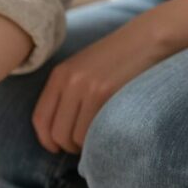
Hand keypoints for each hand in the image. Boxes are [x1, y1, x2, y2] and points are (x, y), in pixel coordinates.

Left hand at [32, 22, 159, 153]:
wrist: (147, 39)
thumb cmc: (117, 59)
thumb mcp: (83, 69)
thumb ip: (68, 93)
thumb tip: (58, 130)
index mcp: (60, 75)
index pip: (40, 118)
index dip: (45, 140)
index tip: (54, 148)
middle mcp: (69, 81)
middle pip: (56, 132)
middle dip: (67, 147)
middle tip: (81, 148)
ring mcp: (87, 88)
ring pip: (75, 136)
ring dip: (85, 146)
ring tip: (96, 142)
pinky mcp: (107, 93)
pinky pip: (93, 131)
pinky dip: (98, 141)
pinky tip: (107, 137)